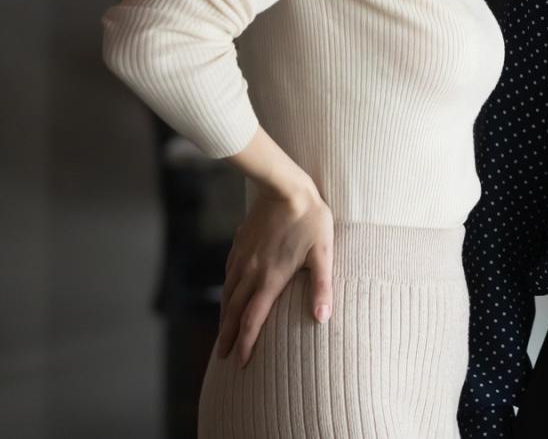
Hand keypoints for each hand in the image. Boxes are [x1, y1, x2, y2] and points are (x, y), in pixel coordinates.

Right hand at [215, 175, 333, 366]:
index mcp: (271, 278)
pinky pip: (228, 275)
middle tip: (222, 357)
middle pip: (234, 312)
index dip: (246, 343)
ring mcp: (242, 259)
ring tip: (222, 333)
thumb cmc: (311, 220)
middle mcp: (251, 273)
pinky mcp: (239, 246)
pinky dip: (225, 292)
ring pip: (227, 294)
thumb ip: (322, 287)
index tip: (240, 362)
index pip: (253, 320)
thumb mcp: (323, 253)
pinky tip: (227, 295)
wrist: (285, 188)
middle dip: (228, 337)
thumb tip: (322, 318)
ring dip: (223, 317)